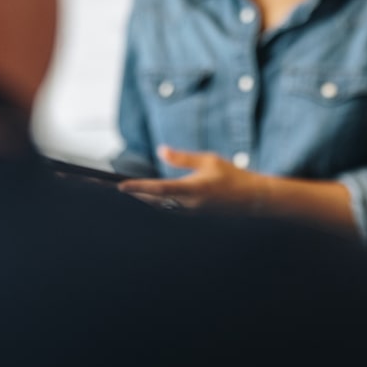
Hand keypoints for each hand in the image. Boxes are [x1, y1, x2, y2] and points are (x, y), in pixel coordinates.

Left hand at [117, 145, 267, 213]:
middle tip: (114, 189)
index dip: (138, 188)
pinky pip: (169, 211)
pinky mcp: (193, 216)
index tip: (120, 185)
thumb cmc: (232, 176)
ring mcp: (191, 213)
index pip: (159, 189)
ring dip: (143, 201)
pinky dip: (155, 204)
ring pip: (160, 208)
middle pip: (153, 202)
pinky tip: (147, 199)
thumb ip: (183, 158)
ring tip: (126, 193)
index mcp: (193, 189)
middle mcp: (189, 205)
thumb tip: (161, 150)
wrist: (252, 199)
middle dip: (134, 195)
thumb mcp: (209, 160)